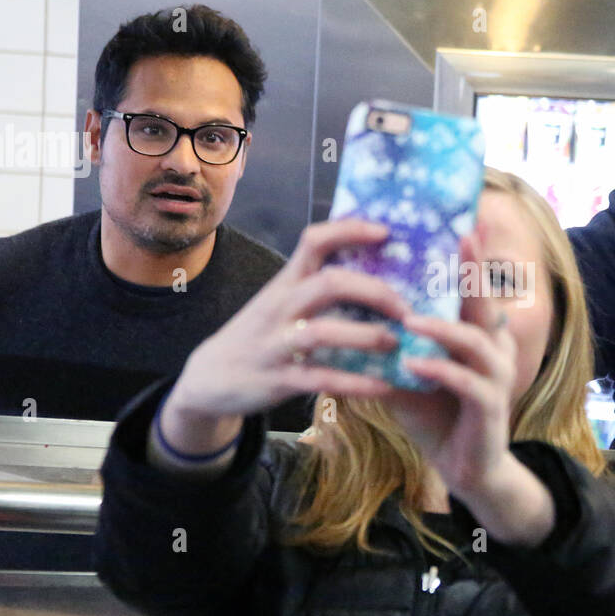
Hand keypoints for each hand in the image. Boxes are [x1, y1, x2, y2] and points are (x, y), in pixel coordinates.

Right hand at [161, 218, 409, 454]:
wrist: (209, 377)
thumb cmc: (260, 334)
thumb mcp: (279, 301)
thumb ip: (316, 284)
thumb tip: (375, 268)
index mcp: (285, 282)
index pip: (314, 241)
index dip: (350, 230)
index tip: (385, 231)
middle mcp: (281, 307)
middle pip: (329, 284)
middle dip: (374, 291)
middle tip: (406, 308)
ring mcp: (277, 344)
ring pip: (323, 332)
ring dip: (366, 337)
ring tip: (395, 343)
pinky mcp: (278, 380)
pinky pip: (321, 379)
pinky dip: (355, 383)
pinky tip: (383, 385)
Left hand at [385, 235, 554, 545]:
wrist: (462, 468)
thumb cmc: (436, 413)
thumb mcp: (408, 369)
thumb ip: (391, 340)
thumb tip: (348, 305)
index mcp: (479, 333)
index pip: (474, 287)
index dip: (470, 254)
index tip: (461, 220)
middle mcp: (496, 349)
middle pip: (486, 302)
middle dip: (473, 270)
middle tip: (459, 238)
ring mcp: (498, 378)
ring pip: (477, 343)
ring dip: (442, 328)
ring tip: (409, 320)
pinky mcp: (491, 409)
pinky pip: (468, 384)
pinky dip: (440, 371)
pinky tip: (413, 365)